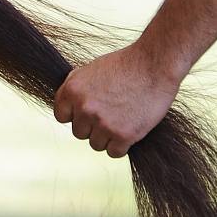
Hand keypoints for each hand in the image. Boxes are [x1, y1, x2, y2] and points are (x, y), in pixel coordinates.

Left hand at [53, 43, 181, 158]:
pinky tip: (131, 126)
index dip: (76, 114)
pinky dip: (122, 144)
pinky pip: (114, 152)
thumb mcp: (92, 69)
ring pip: (96, 144)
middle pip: (79, 133)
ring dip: (108, 136)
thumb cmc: (126, 65)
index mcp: (72, 90)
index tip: (89, 110)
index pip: (61, 116)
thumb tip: (67, 106)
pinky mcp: (123, 135)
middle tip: (111, 111)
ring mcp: (103, 123)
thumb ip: (76, 89)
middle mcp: (84, 108)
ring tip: (123, 116)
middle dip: (93, 126)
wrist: (155, 64)